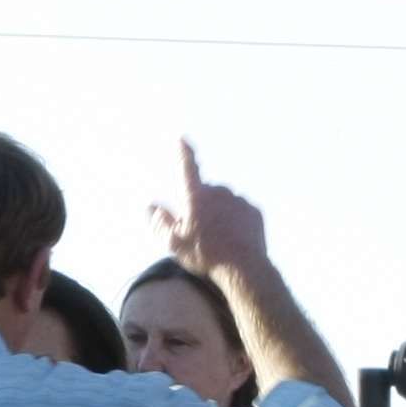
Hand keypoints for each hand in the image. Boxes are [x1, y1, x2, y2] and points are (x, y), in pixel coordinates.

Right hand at [151, 140, 270, 281]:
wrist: (243, 267)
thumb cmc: (204, 254)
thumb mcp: (173, 242)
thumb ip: (161, 221)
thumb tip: (151, 205)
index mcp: (196, 197)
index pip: (188, 170)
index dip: (184, 154)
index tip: (182, 139)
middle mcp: (219, 193)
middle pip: (204, 193)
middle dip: (200, 205)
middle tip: (196, 231)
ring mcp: (239, 201)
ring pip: (223, 203)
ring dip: (217, 214)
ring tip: (216, 240)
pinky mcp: (254, 211)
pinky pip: (239, 211)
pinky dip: (233, 220)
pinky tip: (231, 239)